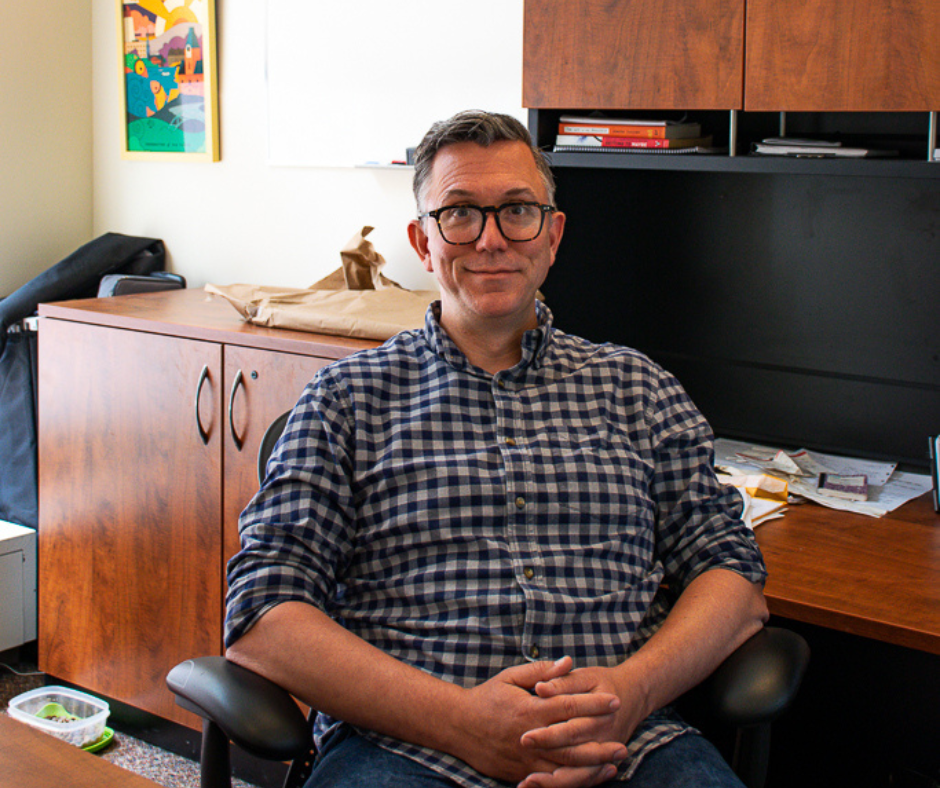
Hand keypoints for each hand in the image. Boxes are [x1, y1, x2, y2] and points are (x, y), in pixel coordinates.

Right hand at [450, 657, 625, 785]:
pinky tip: (590, 777)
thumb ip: (541, 670)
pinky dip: (573, 781)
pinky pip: (552, 782)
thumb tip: (568, 662)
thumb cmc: (487, 698)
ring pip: (565, 768)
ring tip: (614, 763)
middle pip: (572, 743)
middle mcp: (530, 737)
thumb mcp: (510, 677)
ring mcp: (526, 759)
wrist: (457, 726)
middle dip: (600, 743)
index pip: (568, 707)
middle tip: (623, 741)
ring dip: (592, 767)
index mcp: (529, 710)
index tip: (614, 700)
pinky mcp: (521, 774)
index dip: (593, 704)